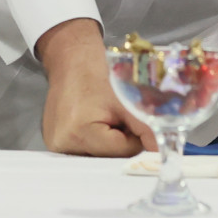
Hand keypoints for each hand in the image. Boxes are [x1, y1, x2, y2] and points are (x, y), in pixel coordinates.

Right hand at [38, 18, 154, 156]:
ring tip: (105, 117)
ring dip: (109, 142)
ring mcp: (57, 145)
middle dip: (121, 141)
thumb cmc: (97, 73)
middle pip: (108, 158)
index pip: (121, 151)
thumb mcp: (125, 98)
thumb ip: (146, 127)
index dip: (134, 136)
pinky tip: (94, 121)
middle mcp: (63, 144)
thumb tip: (161, 153)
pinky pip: (86, 150)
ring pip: (99, 156)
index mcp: (78, 132)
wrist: (71, 59)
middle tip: (118, 117)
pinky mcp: (56, 143)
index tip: (130, 117)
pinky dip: (97, 140)